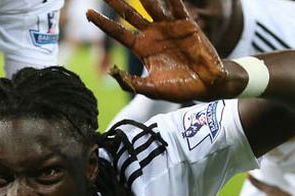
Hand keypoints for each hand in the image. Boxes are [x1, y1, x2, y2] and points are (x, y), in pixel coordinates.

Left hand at [86, 0, 244, 102]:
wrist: (206, 85)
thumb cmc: (179, 88)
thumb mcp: (151, 89)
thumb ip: (131, 83)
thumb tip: (111, 71)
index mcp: (142, 48)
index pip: (118, 33)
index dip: (103, 23)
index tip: (88, 13)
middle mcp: (152, 34)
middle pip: (130, 15)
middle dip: (117, 3)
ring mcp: (168, 27)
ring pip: (151, 6)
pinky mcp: (185, 23)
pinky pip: (176, 6)